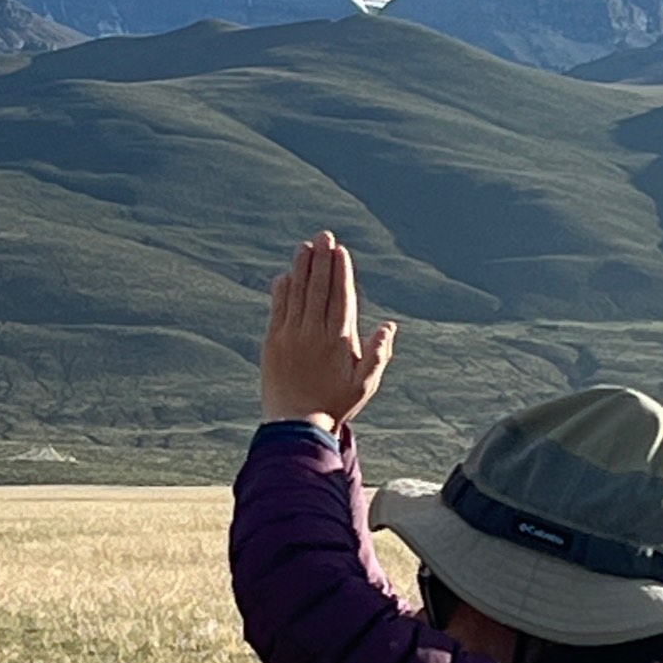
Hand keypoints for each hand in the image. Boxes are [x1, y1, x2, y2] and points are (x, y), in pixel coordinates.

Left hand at [261, 231, 395, 428]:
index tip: (341, 251)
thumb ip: (378, 354)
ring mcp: (291, 336)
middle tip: (324, 236)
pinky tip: (286, 275)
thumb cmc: (335, 405)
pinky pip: (278, 309)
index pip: (341, 296)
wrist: (297, 427)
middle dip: (322, 259)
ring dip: (301, 268)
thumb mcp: (365, 385)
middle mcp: (314, 333)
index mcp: (339, 340)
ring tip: (305, 247)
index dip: (341, 271)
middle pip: (319, 287)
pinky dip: (282, 290)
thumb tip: (389, 325)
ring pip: (297, 293)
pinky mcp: (273, 343)